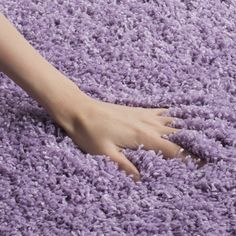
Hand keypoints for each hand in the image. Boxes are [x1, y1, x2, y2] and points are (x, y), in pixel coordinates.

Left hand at [58, 94, 203, 181]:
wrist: (81, 110)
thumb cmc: (91, 133)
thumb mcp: (105, 154)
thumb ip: (125, 167)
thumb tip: (141, 180)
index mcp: (142, 137)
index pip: (172, 149)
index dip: (187, 157)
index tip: (199, 164)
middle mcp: (147, 124)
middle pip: (176, 134)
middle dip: (190, 143)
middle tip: (201, 150)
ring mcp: (143, 115)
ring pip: (170, 122)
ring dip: (183, 129)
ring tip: (195, 134)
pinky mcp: (137, 110)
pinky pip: (159, 112)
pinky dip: (171, 115)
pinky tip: (175, 115)